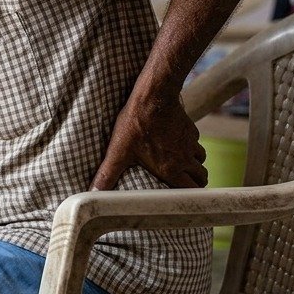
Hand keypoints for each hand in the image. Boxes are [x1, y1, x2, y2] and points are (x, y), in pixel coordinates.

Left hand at [91, 91, 207, 190]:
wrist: (153, 96)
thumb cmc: (136, 124)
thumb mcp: (119, 151)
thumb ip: (108, 173)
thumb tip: (93, 191)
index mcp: (170, 169)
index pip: (190, 190)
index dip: (189, 196)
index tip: (184, 198)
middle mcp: (184, 158)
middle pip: (200, 177)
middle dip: (195, 183)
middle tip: (185, 184)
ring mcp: (190, 143)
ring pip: (200, 159)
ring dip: (194, 164)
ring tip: (181, 165)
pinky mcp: (190, 128)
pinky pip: (195, 142)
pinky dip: (190, 146)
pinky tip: (178, 143)